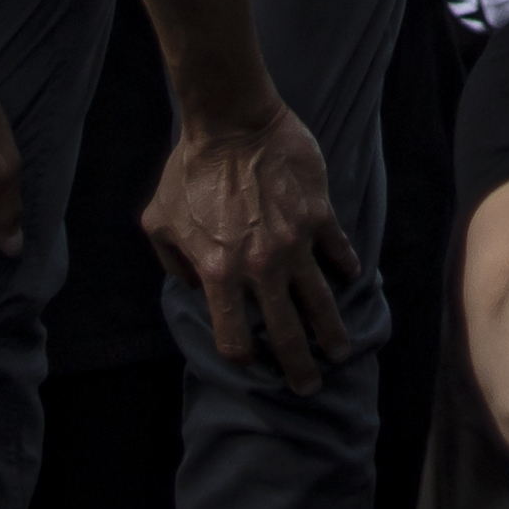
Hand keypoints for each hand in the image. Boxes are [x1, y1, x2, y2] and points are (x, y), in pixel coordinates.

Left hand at [141, 105, 365, 389]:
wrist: (231, 122)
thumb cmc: (189, 171)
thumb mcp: (160, 221)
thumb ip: (175, 263)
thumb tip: (197, 286)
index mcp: (220, 274)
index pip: (235, 340)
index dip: (243, 358)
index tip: (252, 362)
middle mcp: (260, 268)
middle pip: (286, 334)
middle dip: (298, 368)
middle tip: (308, 387)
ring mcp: (295, 243)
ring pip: (320, 302)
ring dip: (331, 332)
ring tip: (340, 351)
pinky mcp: (319, 216)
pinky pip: (338, 252)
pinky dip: (344, 268)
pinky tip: (349, 278)